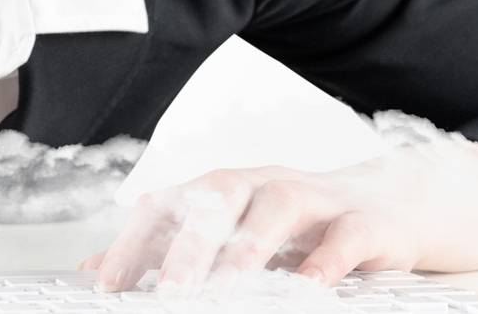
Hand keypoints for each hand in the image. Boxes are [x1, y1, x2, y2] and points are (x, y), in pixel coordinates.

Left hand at [79, 139, 477, 293]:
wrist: (385, 209)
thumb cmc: (291, 230)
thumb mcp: (226, 236)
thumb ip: (165, 252)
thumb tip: (92, 272)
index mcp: (219, 188)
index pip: (166, 207)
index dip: (133, 244)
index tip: (105, 287)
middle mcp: (259, 184)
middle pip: (214, 201)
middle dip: (185, 246)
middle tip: (165, 293)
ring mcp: (313, 199)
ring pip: (274, 213)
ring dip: (247, 251)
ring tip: (224, 290)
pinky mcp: (365, 223)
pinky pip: (345, 239)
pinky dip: (326, 264)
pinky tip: (310, 291)